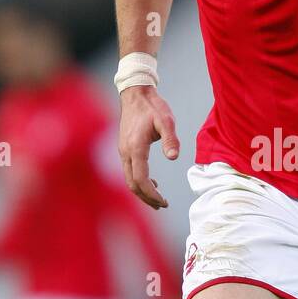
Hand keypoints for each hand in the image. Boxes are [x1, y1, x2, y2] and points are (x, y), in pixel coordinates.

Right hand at [118, 86, 179, 209]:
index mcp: (135, 148)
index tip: (164, 201)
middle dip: (147, 198)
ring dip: (142, 192)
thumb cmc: (152, 106)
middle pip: (132, 184)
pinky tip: (152, 182)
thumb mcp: (166, 120)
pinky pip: (129, 171)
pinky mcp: (125, 149)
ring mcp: (123, 151)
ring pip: (129, 179)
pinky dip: (139, 181)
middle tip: (162, 205)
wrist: (135, 94)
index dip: (151, 194)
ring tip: (158, 200)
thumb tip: (173, 158)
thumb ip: (170, 139)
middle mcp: (126, 152)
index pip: (140, 180)